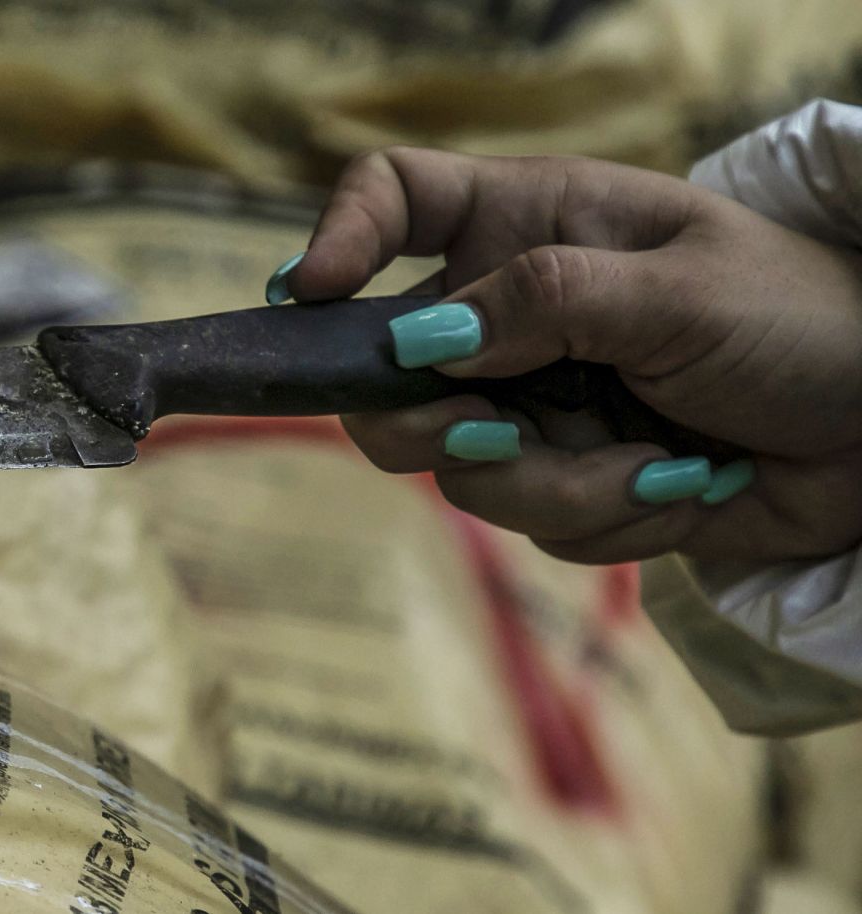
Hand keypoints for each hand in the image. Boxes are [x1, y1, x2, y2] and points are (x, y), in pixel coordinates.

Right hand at [267, 147, 861, 564]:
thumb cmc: (801, 320)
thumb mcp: (679, 292)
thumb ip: (545, 304)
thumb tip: (420, 340)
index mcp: (532, 225)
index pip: (397, 198)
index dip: (338, 236)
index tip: (309, 297)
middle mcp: (510, 315)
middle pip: (382, 373)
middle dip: (425, 422)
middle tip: (490, 431)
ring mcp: (531, 402)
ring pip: (456, 469)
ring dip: (559, 484)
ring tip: (656, 467)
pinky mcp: (565, 480)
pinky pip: (529, 522)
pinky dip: (606, 520)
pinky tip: (679, 489)